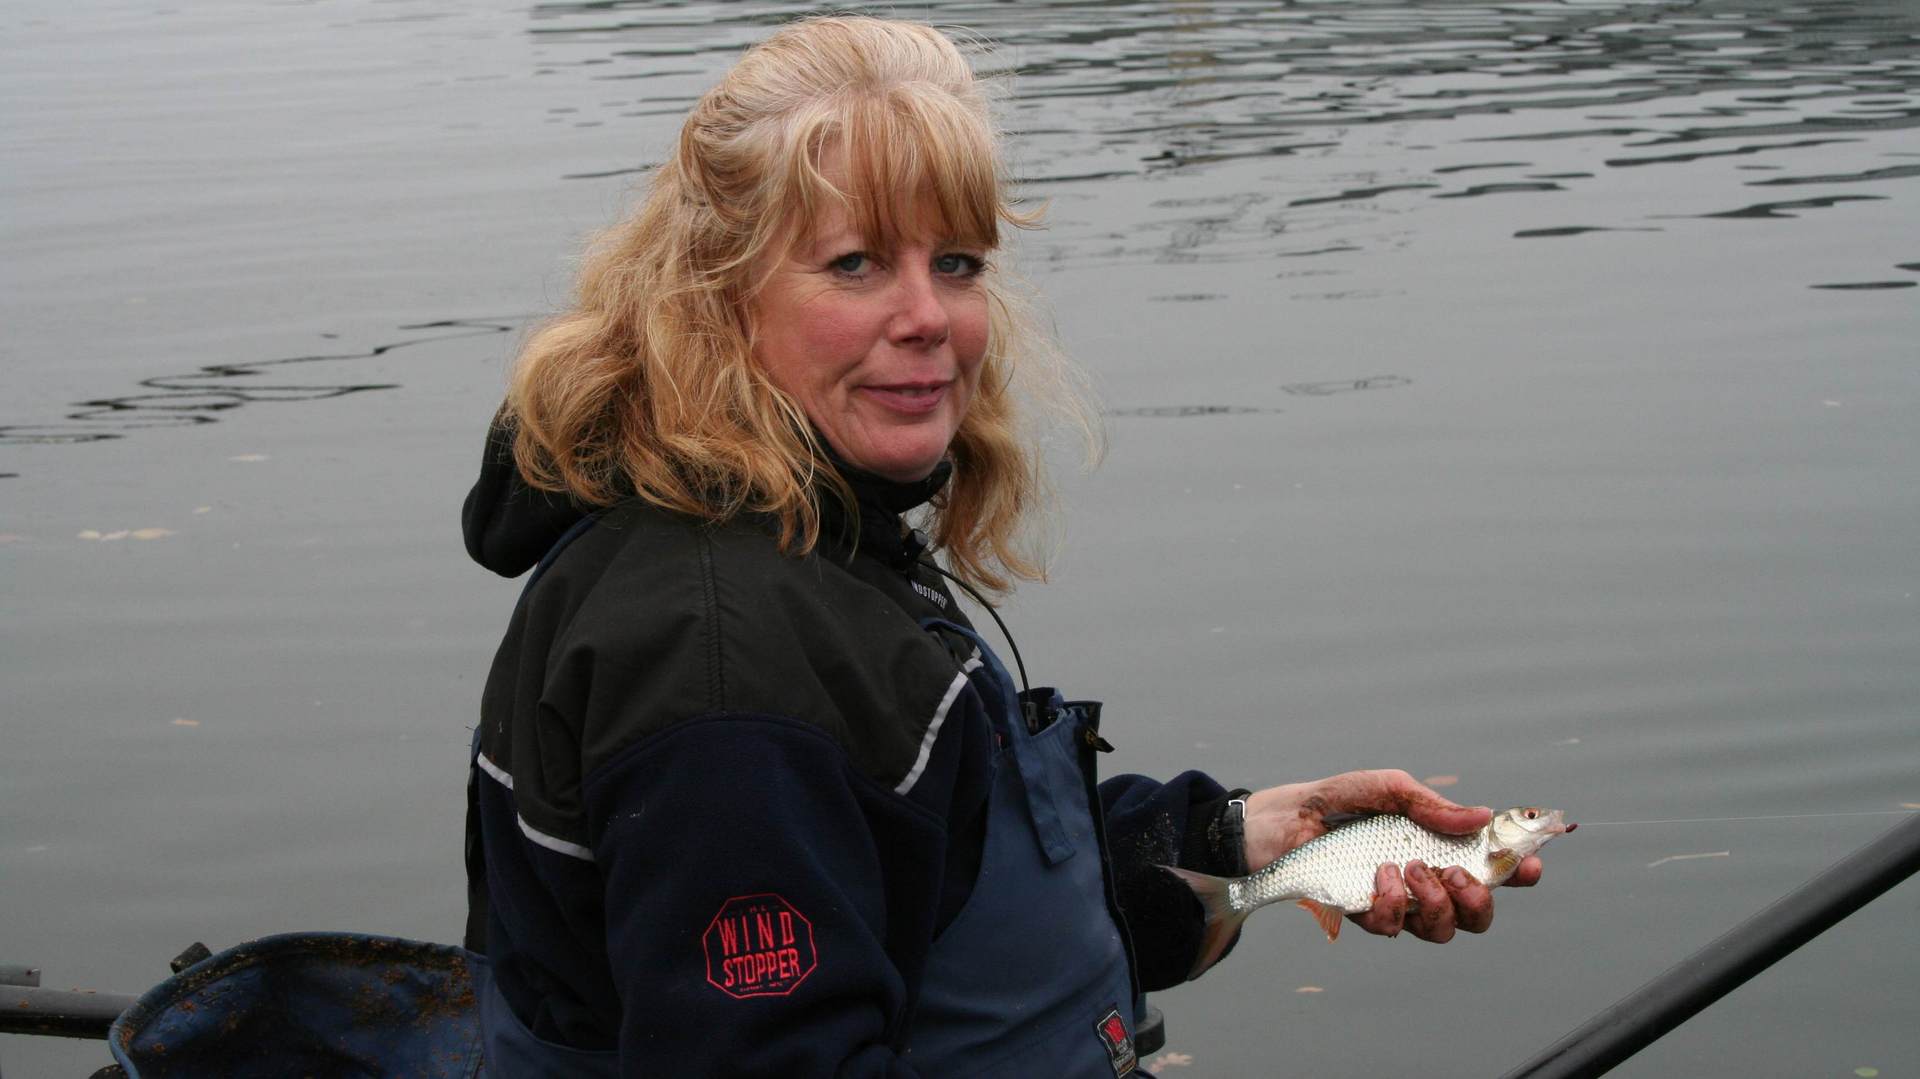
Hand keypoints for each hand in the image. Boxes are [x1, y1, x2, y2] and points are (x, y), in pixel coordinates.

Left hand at [1241, 768, 1542, 942]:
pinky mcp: (1364, 915)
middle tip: (1454, 872)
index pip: (1491, 866)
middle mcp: (1424, 879)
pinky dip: (1392, 904)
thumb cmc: (1333, 800)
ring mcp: (1396, 901)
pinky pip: (1394, 927)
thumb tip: (1480, 817)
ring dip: (1435, 904)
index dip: (1519, 871)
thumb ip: (1427, 804)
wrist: (1274, 823)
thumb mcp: (1382, 788)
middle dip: (1479, 901)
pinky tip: (1378, 876)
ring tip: (1409, 870)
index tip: (1531, 865)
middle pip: (1476, 914)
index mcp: (1438, 845)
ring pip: (1441, 930)